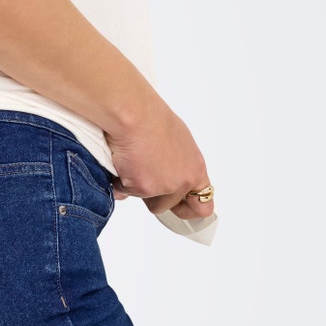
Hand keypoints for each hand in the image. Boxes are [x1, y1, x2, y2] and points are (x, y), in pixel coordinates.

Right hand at [106, 93, 216, 221]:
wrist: (134, 114)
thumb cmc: (151, 120)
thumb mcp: (174, 143)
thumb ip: (172, 165)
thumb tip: (156, 178)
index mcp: (195, 169)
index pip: (203, 205)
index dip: (190, 210)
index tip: (182, 210)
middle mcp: (183, 181)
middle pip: (169, 206)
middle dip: (155, 197)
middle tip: (145, 175)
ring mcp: (164, 186)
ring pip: (148, 202)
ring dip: (138, 189)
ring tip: (134, 162)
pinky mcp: (144, 188)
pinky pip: (127, 193)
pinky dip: (121, 181)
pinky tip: (123, 160)